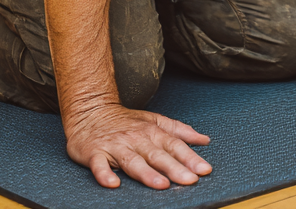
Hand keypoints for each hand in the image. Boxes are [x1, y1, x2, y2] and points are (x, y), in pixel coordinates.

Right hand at [64, 103, 211, 189]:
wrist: (91, 110)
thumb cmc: (126, 120)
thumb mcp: (154, 120)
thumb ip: (178, 130)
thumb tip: (204, 140)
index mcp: (151, 131)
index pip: (174, 145)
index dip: (190, 157)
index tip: (204, 170)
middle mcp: (136, 138)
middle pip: (157, 154)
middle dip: (175, 168)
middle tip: (191, 180)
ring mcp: (115, 145)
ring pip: (132, 161)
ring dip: (147, 173)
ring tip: (162, 184)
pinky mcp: (95, 153)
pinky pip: (99, 165)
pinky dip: (105, 174)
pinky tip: (113, 183)